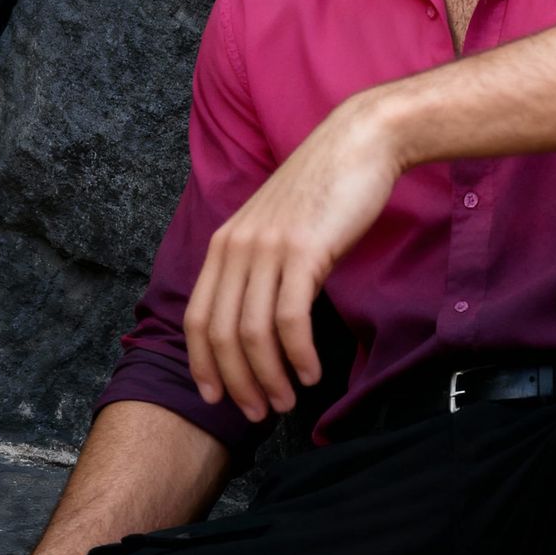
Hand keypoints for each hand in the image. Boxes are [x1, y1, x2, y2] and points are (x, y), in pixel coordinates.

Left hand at [185, 92, 405, 419]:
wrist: (359, 143)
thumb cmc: (326, 189)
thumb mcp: (277, 227)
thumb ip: (260, 266)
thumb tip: (260, 320)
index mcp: (224, 243)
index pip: (196, 318)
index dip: (202, 365)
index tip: (218, 397)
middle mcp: (236, 247)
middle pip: (220, 334)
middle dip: (236, 382)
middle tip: (259, 411)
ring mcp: (267, 249)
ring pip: (252, 332)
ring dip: (269, 377)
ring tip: (287, 400)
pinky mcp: (303, 251)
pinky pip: (290, 318)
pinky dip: (297, 354)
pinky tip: (312, 372)